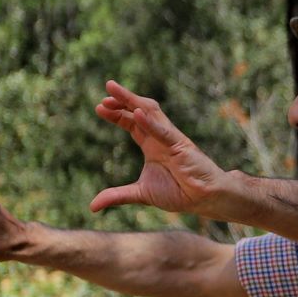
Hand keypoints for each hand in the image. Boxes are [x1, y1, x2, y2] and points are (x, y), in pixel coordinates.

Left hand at [91, 81, 230, 215]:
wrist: (205, 199)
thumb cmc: (179, 193)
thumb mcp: (141, 194)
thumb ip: (117, 196)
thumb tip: (92, 206)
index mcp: (151, 146)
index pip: (131, 124)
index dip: (116, 115)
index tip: (99, 108)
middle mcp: (160, 137)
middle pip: (139, 111)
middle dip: (122, 100)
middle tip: (107, 90)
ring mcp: (171, 139)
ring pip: (150, 113)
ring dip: (132, 100)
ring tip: (115, 90)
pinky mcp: (181, 146)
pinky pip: (164, 131)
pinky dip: (150, 122)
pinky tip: (135, 113)